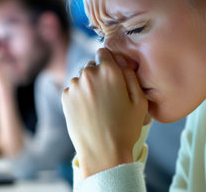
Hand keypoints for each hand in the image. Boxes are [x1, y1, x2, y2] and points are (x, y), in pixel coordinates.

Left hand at [62, 48, 148, 177]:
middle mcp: (89, 73)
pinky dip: (79, 96)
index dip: (110, 62)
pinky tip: (88, 110)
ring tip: (98, 106)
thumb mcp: (140, 101)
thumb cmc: (125, 128)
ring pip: (82, 77)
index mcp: (109, 71)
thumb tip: (121, 63)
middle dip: (99, 74)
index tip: (113, 74)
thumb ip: (131, 76)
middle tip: (108, 94)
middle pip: (92, 65)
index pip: (104, 52)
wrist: (103, 153)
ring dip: (88, 85)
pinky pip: (73, 89)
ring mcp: (74, 85)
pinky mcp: (65, 97)